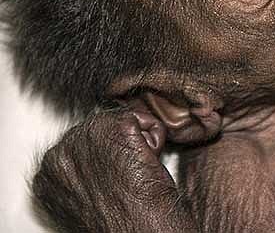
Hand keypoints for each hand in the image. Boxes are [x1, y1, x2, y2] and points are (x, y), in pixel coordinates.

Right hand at [33, 106, 197, 232]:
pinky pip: (147, 122)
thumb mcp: (84, 194)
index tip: (114, 179)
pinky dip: (156, 141)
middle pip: (99, 128)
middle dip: (119, 147)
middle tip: (126, 177)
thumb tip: (93, 156)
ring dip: (137, 143)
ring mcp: (85, 134)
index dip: (107, 158)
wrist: (137, 227)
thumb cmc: (119, 219)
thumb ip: (79, 170)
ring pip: (122, 122)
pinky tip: (146, 162)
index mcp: (48, 171)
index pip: (81, 144)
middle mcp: (60, 150)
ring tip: (134, 171)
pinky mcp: (115, 126)